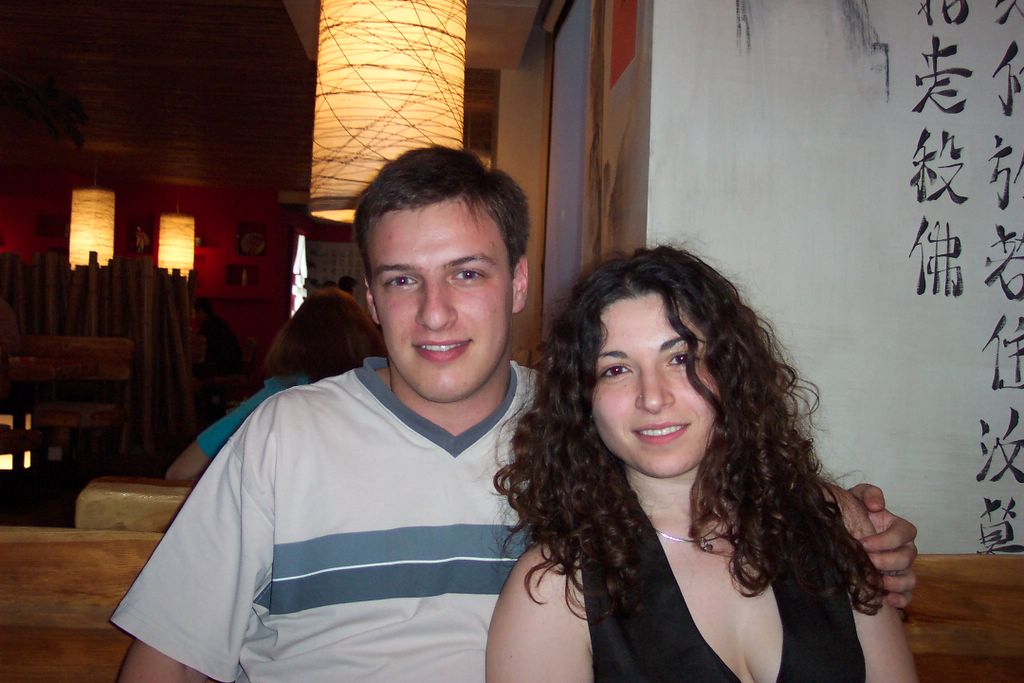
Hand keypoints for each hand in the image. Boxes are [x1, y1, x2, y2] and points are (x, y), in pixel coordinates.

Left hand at [848, 483, 917, 608]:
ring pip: (910, 578)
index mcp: (897, 528)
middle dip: (887, 561)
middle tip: (867, 562)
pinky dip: (901, 599)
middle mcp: (903, 549)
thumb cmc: (851, 515)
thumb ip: (868, 493)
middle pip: (907, 557)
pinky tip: (888, 599)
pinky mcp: (896, 585)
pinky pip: (907, 596)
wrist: (839, 533)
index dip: (887, 540)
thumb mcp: (856, 497)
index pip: (905, 532)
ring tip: (877, 583)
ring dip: (895, 582)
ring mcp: (902, 568)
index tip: (864, 544)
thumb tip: (878, 505)